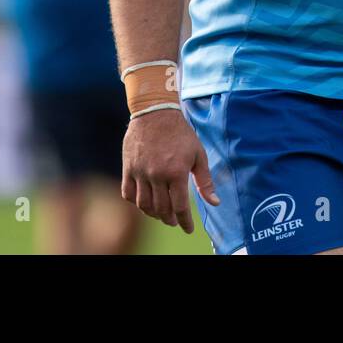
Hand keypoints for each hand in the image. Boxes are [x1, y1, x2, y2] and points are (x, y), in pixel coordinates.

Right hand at [121, 107, 219, 233]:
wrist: (155, 113)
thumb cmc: (181, 134)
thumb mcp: (198, 154)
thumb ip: (205, 181)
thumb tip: (214, 203)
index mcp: (176, 172)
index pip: (179, 207)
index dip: (185, 221)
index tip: (188, 229)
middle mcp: (157, 175)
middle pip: (162, 209)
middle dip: (170, 219)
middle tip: (175, 221)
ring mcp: (140, 172)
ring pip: (144, 205)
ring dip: (154, 214)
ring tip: (162, 214)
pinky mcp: (128, 168)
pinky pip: (128, 194)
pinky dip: (136, 203)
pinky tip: (145, 203)